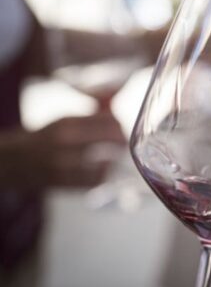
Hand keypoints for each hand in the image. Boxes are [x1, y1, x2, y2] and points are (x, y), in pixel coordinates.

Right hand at [0, 112, 126, 188]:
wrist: (13, 162)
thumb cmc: (44, 139)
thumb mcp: (66, 120)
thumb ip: (94, 114)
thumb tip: (118, 103)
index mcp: (67, 123)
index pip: (110, 119)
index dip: (119, 124)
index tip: (119, 127)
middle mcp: (65, 141)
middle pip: (113, 137)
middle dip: (121, 140)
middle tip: (120, 143)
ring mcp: (64, 164)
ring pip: (107, 162)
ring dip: (113, 159)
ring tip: (111, 157)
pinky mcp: (64, 183)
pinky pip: (96, 181)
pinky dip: (102, 176)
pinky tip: (100, 170)